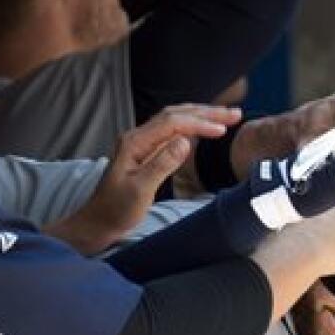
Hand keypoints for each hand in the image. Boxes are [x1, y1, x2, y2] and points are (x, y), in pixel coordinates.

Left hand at [47, 103, 240, 253]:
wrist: (98, 222)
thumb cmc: (116, 210)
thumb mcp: (140, 190)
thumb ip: (161, 164)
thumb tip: (185, 142)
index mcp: (134, 142)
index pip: (172, 123)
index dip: (199, 123)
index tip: (223, 130)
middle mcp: (137, 138)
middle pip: (175, 115)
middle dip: (206, 112)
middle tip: (235, 114)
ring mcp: (142, 144)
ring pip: (175, 121)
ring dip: (201, 116)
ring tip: (227, 117)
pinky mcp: (146, 153)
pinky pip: (172, 132)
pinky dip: (192, 127)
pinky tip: (205, 129)